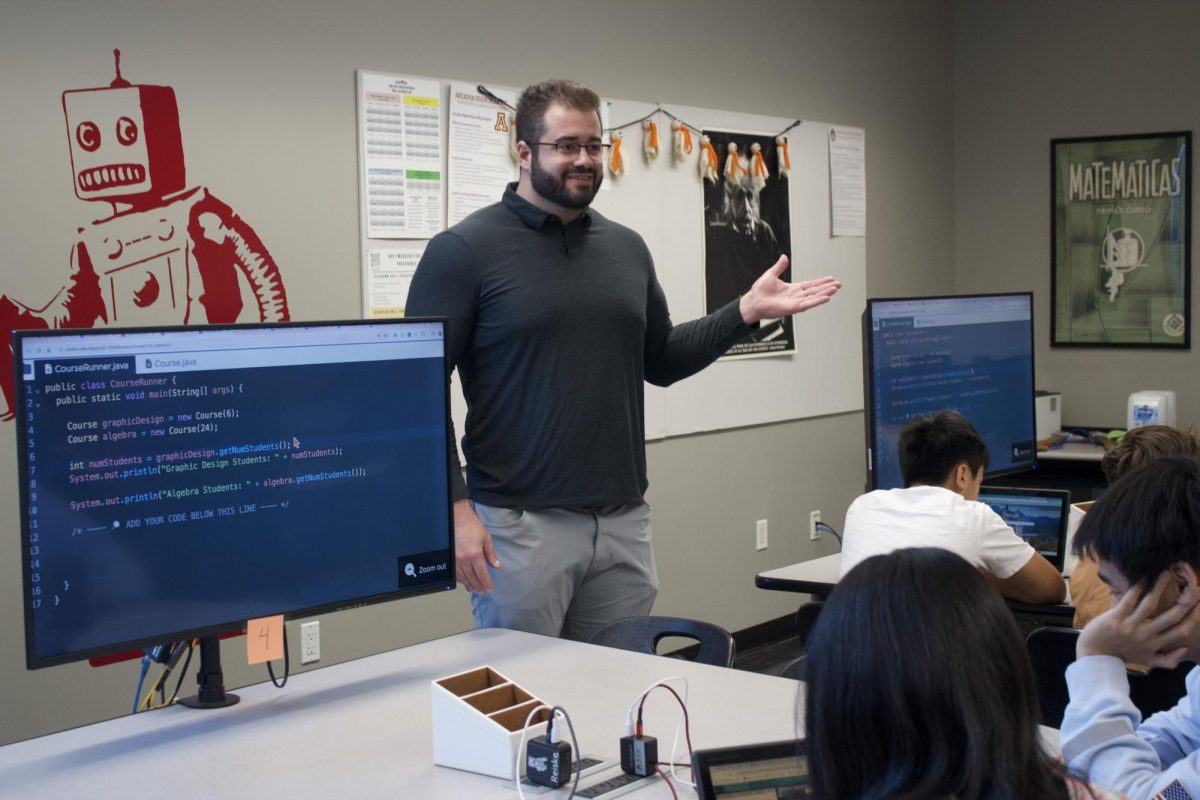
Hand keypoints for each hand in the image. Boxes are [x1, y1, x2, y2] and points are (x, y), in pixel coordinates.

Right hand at [453, 499, 500, 592]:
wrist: (457, 518)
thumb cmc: (471, 526)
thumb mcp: (486, 538)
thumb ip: (491, 554)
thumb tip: (497, 565)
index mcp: (475, 555)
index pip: (482, 574)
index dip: (486, 583)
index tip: (489, 588)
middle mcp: (464, 560)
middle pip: (472, 578)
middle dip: (478, 586)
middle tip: (482, 592)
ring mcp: (455, 560)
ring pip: (462, 577)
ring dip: (469, 584)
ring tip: (474, 589)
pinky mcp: (450, 558)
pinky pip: (455, 573)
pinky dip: (460, 579)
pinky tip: (464, 581)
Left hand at [738, 255, 840, 324]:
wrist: (752, 301)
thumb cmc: (759, 291)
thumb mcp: (771, 274)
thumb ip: (779, 266)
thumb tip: (784, 257)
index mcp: (793, 289)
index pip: (811, 285)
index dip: (821, 282)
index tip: (831, 279)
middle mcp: (796, 296)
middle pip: (815, 291)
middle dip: (827, 288)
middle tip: (838, 285)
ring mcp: (795, 302)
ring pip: (813, 298)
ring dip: (824, 293)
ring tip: (835, 290)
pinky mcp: (792, 308)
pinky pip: (806, 304)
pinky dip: (816, 301)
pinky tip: (825, 298)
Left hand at [1077, 571, 1199, 667]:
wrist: (1095, 655)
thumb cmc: (1124, 654)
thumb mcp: (1149, 661)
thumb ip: (1169, 659)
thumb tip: (1185, 648)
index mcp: (1156, 644)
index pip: (1181, 631)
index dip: (1194, 617)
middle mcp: (1146, 635)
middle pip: (1172, 616)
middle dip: (1186, 601)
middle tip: (1196, 587)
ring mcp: (1130, 626)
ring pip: (1150, 604)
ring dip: (1160, 587)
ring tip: (1167, 572)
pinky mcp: (1115, 618)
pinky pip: (1128, 600)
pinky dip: (1136, 588)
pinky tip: (1143, 577)